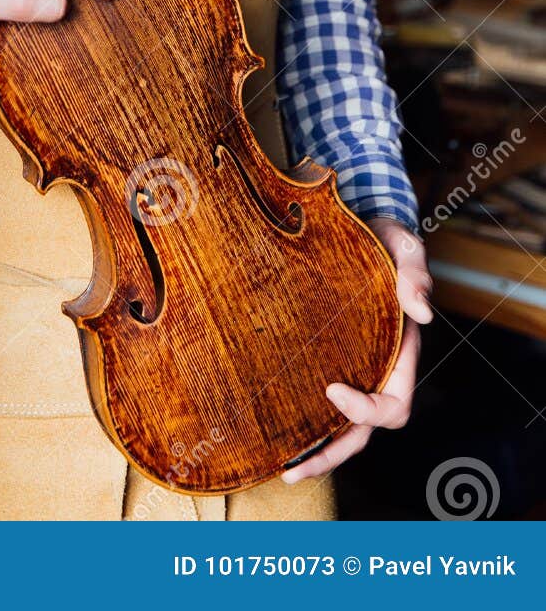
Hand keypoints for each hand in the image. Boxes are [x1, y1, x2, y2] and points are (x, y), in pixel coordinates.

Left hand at [281, 215, 432, 483]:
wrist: (355, 222)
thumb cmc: (384, 237)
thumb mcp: (404, 245)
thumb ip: (415, 273)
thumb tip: (422, 311)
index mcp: (401, 354)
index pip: (393, 405)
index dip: (365, 410)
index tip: (330, 388)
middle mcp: (376, 369)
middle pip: (362, 432)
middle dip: (332, 453)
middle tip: (293, 468)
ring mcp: (350, 367)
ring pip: (338, 427)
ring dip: (314, 450)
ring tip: (281, 467)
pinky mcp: (322, 357)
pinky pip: (314, 401)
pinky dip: (298, 421)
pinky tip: (269, 431)